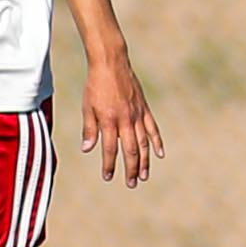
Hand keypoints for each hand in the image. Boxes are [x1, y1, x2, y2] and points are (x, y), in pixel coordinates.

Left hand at [83, 50, 164, 185]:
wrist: (111, 63)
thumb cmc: (96, 85)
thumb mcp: (87, 107)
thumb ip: (89, 129)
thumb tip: (87, 149)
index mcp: (109, 120)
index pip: (110, 149)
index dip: (109, 165)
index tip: (108, 176)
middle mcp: (125, 120)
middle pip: (130, 150)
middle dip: (130, 169)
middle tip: (130, 183)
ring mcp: (137, 114)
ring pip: (143, 143)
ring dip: (144, 161)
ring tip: (143, 176)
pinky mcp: (144, 108)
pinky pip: (152, 128)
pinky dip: (157, 142)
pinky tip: (159, 154)